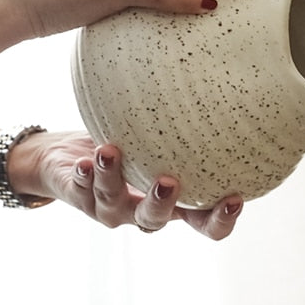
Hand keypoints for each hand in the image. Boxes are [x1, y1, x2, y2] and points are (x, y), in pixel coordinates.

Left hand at [15, 131, 242, 238]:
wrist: (69, 156)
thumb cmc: (132, 144)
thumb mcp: (164, 138)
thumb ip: (189, 125)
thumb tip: (226, 80)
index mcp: (174, 205)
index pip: (204, 225)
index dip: (221, 220)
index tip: (234, 199)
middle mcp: (142, 212)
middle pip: (155, 221)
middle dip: (162, 205)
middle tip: (169, 182)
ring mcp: (110, 209)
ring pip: (113, 204)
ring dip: (112, 180)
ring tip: (109, 152)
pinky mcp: (80, 197)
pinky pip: (81, 190)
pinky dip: (84, 176)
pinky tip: (85, 163)